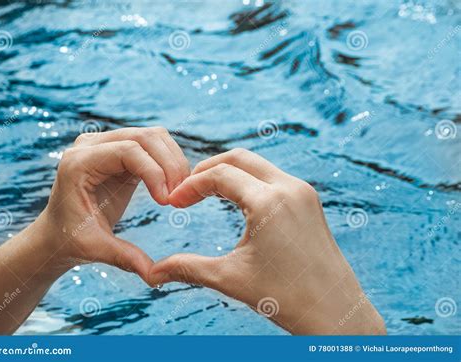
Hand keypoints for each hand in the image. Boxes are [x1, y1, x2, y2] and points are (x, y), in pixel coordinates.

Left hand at [38, 127, 189, 282]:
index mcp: (78, 162)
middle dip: (170, 163)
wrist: (59, 232)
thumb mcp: (95, 249)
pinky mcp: (121, 150)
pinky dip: (169, 162)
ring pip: (153, 136)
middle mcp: (91, 145)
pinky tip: (174, 186)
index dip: (155, 171)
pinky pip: (153, 146)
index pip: (127, 150)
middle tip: (181, 195)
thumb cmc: (71, 239)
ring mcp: (106, 144)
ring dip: (173, 160)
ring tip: (180, 191)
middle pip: (145, 136)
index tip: (167, 201)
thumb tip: (154, 277)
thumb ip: (124, 257)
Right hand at [149, 148, 385, 334]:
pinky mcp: (309, 200)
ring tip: (207, 192)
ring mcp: (303, 191)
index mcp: (269, 202)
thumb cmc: (286, 297)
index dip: (191, 186)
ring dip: (230, 172)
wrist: (335, 312)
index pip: (220, 175)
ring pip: (258, 165)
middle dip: (208, 169)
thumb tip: (152, 274)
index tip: (174, 203)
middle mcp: (289, 187)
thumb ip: (188, 268)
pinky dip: (250, 180)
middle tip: (187, 190)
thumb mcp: (230, 278)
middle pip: (239, 158)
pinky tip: (237, 199)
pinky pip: (273, 177)